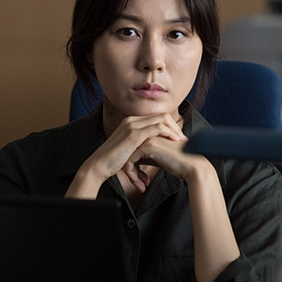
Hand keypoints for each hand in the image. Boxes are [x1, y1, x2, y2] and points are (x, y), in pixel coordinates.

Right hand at [66, 113, 184, 198]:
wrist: (99, 165)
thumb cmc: (112, 161)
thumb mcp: (128, 150)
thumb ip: (140, 146)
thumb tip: (153, 153)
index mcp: (131, 122)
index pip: (156, 117)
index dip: (170, 126)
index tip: (178, 137)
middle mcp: (132, 120)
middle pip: (161, 116)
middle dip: (175, 127)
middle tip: (183, 139)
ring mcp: (132, 125)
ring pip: (161, 120)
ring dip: (174, 130)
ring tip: (181, 142)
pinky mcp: (133, 134)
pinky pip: (157, 128)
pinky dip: (168, 133)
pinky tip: (174, 142)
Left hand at [123, 135, 213, 191]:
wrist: (192, 166)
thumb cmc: (178, 164)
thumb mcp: (159, 158)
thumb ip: (147, 156)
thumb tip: (133, 162)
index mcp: (151, 134)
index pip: (134, 150)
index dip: (134, 166)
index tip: (139, 179)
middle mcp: (148, 133)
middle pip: (129, 153)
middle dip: (132, 170)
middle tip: (138, 184)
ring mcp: (147, 138)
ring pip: (128, 157)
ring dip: (132, 175)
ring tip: (140, 186)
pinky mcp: (147, 146)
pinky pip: (130, 161)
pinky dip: (132, 175)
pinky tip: (141, 185)